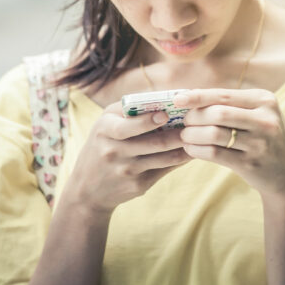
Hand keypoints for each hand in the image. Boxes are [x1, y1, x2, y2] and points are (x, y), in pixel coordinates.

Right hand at [63, 101, 191, 217]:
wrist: (87, 188)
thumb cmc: (102, 144)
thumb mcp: (105, 123)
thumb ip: (129, 108)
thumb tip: (164, 97)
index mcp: (105, 130)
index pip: (128, 127)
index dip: (149, 121)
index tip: (166, 114)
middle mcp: (114, 152)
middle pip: (154, 143)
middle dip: (178, 134)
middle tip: (194, 124)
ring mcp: (127, 171)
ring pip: (164, 158)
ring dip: (184, 147)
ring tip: (198, 136)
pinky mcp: (138, 186)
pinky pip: (165, 170)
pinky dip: (180, 160)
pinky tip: (191, 151)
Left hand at [174, 89, 284, 202]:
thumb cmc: (262, 139)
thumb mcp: (257, 116)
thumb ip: (231, 105)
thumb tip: (190, 96)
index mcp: (265, 100)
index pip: (224, 95)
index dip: (198, 96)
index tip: (177, 99)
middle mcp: (265, 119)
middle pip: (218, 113)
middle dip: (194, 117)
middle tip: (183, 122)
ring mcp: (260, 143)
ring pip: (214, 134)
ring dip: (193, 135)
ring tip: (184, 136)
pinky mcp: (251, 163)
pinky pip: (216, 154)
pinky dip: (198, 150)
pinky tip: (190, 149)